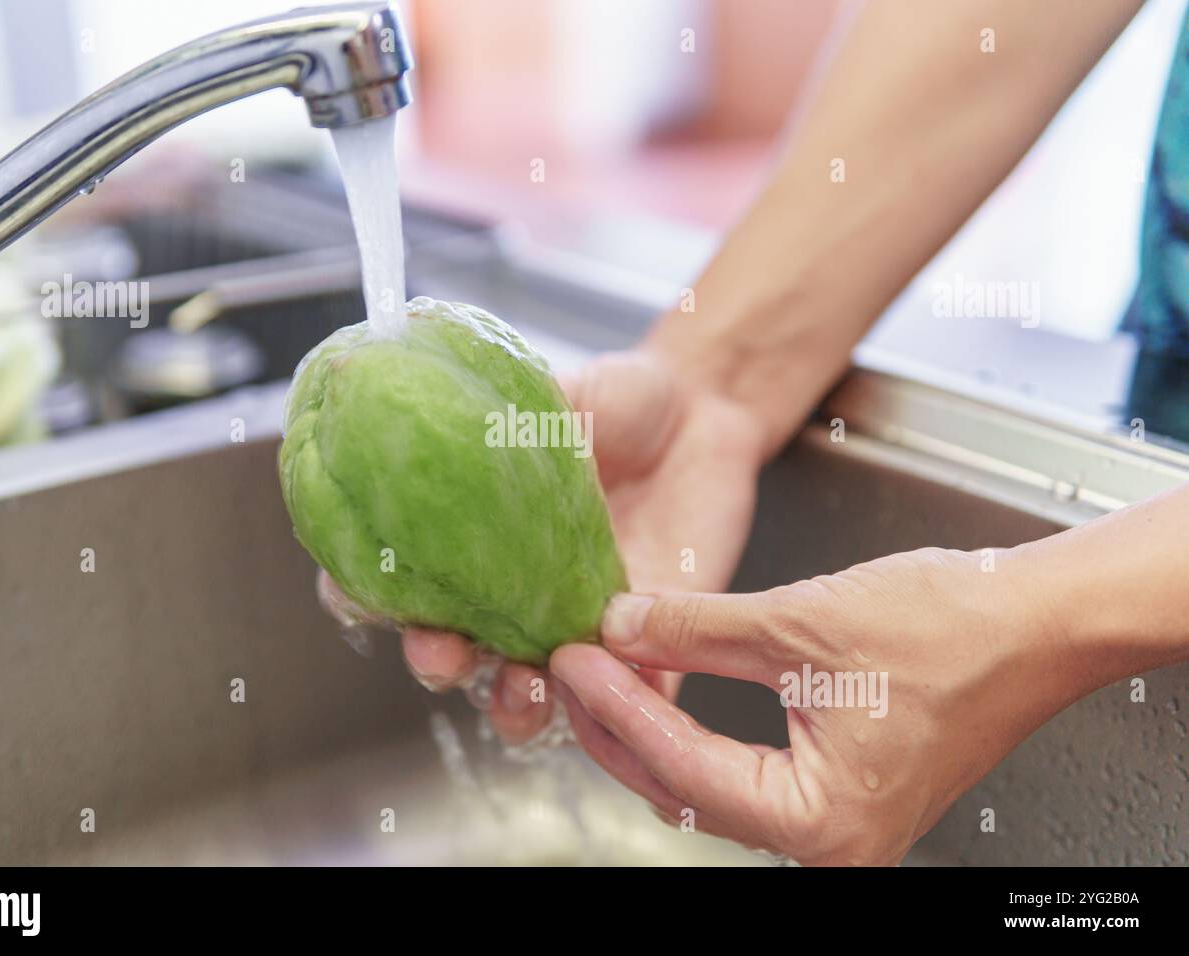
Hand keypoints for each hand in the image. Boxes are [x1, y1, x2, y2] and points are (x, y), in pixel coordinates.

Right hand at [399, 347, 763, 741]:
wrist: (702, 409)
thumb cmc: (617, 400)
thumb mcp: (556, 396)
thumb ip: (501, 417)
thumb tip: (432, 395)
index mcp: (472, 537)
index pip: (399, 580)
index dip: (364, 595)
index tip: (352, 595)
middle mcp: (514, 593)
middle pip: (455, 652)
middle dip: (437, 662)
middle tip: (441, 655)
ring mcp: (576, 624)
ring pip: (530, 693)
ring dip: (513, 706)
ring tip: (521, 688)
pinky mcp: (645, 643)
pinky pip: (627, 695)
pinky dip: (615, 707)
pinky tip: (613, 689)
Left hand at [550, 546, 1090, 864]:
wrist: (1039, 622)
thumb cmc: (955, 629)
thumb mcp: (801, 621)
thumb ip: (697, 629)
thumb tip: (621, 626)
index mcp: (822, 823)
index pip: (682, 767)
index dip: (617, 707)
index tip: (574, 658)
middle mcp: (828, 844)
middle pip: (685, 789)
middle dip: (620, 724)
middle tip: (573, 665)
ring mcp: (836, 823)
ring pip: (709, 783)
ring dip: (653, 726)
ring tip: (603, 669)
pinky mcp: (840, 791)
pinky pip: (745, 770)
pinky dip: (697, 728)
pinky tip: (662, 684)